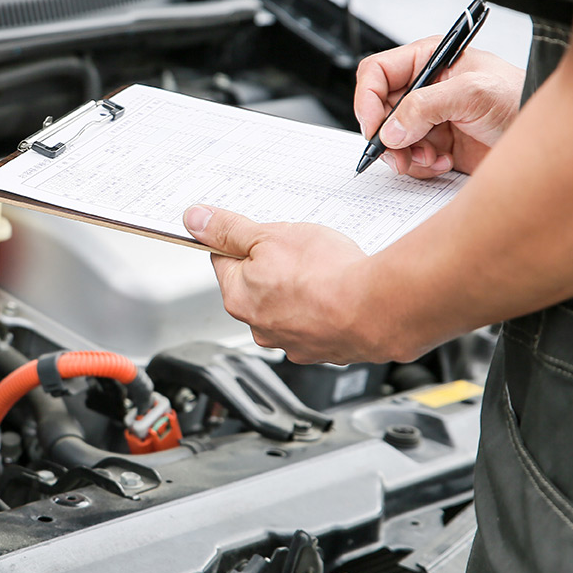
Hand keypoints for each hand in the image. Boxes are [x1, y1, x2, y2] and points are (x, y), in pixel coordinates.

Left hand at [183, 205, 396, 364]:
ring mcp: (293, 343)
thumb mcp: (269, 235)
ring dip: (300, 289)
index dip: (242, 241)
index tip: (258, 234)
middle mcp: (260, 327)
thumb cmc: (326, 275)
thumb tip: (195, 221)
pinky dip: (325, 309)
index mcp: (238, 298)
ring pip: (288, 306)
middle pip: (257, 286)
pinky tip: (339, 293)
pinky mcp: (324, 351)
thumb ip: (229, 229)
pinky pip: (318, 323)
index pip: (224, 261)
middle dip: (274, 266)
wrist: (377, 308)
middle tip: (298, 250)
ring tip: (324, 271)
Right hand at [354, 38, 523, 178]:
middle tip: (400, 153)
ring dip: (406, 155)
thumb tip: (391, 129)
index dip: (367, 99)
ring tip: (431, 158)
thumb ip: (426, 106)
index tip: (373, 127)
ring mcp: (429, 118)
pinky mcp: (437, 145)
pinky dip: (422, 166)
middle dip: (387, 136)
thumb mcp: (473, 93)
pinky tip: (445, 162)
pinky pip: (411, 159)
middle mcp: (424, 88)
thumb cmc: (520, 97)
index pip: (377, 73)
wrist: (548, 139)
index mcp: (428, 60)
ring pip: (392, 140)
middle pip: (379, 112)